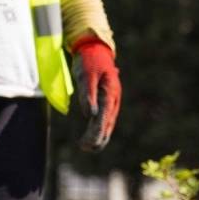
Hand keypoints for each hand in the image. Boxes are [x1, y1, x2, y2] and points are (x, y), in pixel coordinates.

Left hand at [71, 36, 120, 150]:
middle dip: (97, 138)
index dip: (96, 132)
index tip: (88, 143)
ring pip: (107, 124)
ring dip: (98, 137)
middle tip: (85, 149)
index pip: (104, 118)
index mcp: (110, 94)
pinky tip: (93, 137)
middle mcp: (113, 100)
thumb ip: (88, 95)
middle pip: (107, 124)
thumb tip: (90, 115)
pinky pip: (105, 119)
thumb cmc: (89, 61)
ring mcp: (111, 101)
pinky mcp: (105, 101)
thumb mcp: (86, 76)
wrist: (96, 50)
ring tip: (88, 148)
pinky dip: (99, 129)